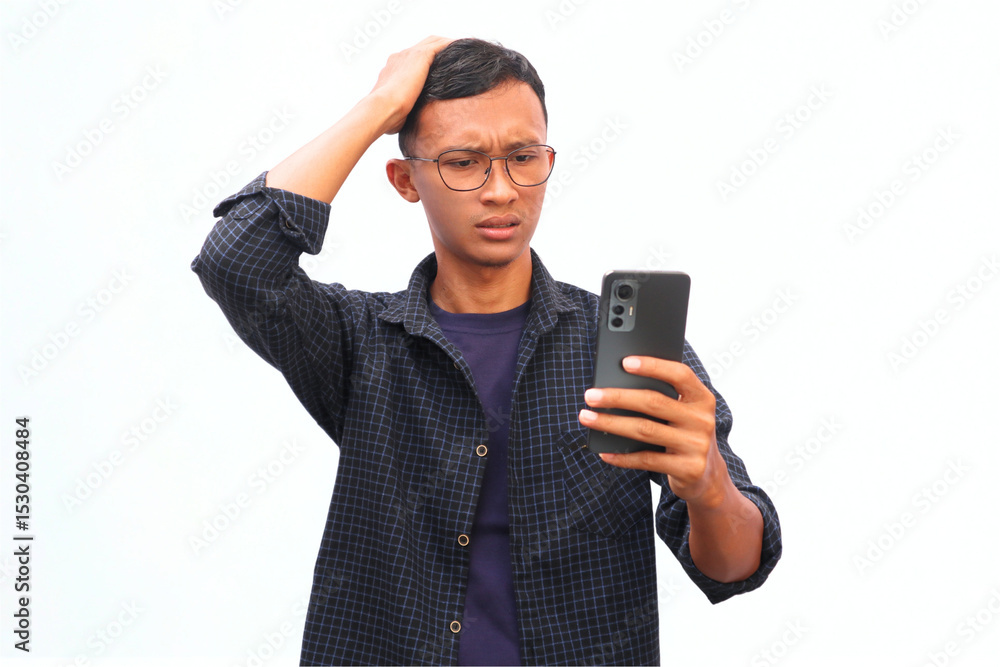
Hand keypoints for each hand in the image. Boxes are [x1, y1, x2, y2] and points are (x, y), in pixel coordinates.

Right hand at [369, 35, 453, 134]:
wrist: (381, 109)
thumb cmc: (386, 117)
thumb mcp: (395, 112)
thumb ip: (402, 111)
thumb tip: (406, 122)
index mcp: (392, 69)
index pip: (410, 59)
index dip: (425, 62)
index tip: (437, 68)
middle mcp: (399, 57)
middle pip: (423, 46)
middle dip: (438, 48)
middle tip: (454, 56)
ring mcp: (408, 54)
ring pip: (433, 42)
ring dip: (447, 44)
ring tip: (463, 50)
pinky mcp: (419, 56)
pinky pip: (440, 44)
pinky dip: (452, 45)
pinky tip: (464, 49)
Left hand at [577, 355, 728, 506]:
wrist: (708, 475)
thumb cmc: (684, 433)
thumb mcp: (682, 413)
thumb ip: (662, 398)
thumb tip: (615, 386)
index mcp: (702, 398)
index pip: (679, 374)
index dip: (653, 366)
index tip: (625, 362)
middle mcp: (702, 420)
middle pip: (654, 402)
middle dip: (617, 397)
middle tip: (591, 396)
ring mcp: (696, 445)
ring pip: (645, 430)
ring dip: (611, 423)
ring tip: (587, 418)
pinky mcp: (688, 468)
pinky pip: (647, 460)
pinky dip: (622, 456)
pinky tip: (605, 452)